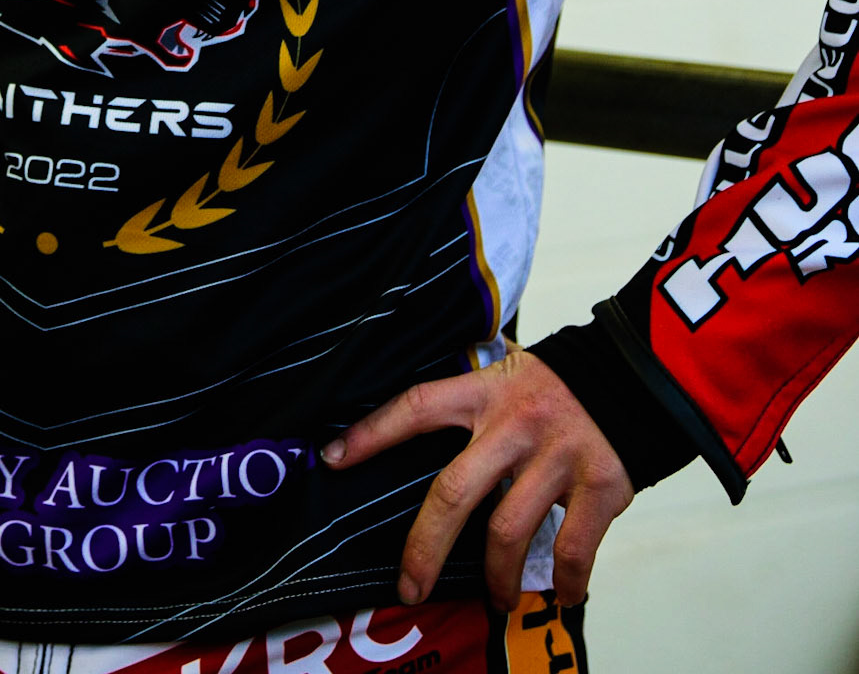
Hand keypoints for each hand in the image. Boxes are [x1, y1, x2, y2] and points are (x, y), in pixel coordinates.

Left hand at [321, 341, 632, 610]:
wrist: (634, 374)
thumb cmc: (558, 384)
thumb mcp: (507, 372)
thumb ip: (469, 394)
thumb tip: (416, 421)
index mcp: (486, 391)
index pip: (416, 407)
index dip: (371, 432)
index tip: (332, 459)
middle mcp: (515, 423)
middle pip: (454, 492)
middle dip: (424, 548)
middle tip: (410, 587)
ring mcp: (556, 455)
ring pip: (507, 532)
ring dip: (495, 577)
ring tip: (495, 596)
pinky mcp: (598, 485)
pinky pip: (571, 550)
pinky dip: (563, 583)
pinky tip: (560, 594)